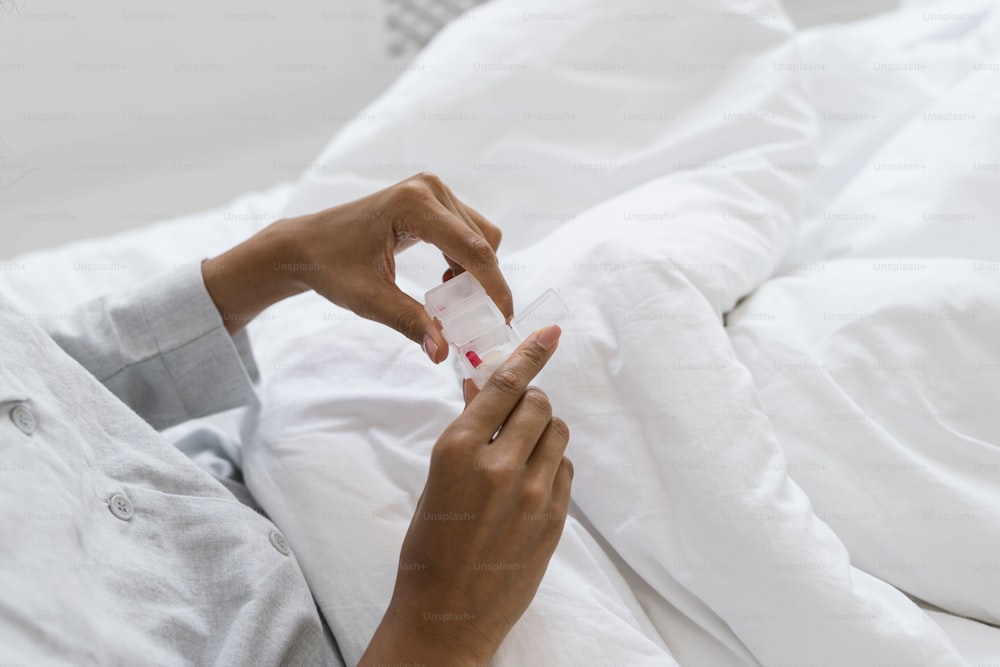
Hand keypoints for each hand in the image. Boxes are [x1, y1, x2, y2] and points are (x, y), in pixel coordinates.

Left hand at [201, 172, 510, 361]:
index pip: (472, 249)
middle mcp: (428, 188)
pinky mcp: (431, 199)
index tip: (503, 318)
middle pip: (483, 240)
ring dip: (476, 270)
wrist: (306, 245)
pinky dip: (465, 260)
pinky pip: (466, 232)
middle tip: (476, 317)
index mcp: (413, 205)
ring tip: (453, 300)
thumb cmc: (331, 267)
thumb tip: (442, 353)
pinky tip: (445, 282)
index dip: (493, 286)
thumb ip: (410, 322)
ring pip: (480, 235)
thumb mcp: (369, 300)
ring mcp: (431, 190)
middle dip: (485, 281)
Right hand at [360, 325, 572, 665]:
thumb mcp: (436, 481)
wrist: (446, 614)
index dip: (530, 354)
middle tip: (516, 415)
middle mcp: (499, 466)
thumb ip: (464, 433)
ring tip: (523, 450)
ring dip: (544, 431)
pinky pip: (564, 468)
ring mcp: (532, 493)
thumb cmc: (429, 545)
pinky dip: (551, 463)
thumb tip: (477, 389)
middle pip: (538, 404)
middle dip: (529, 402)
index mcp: (457, 451)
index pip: (504, 385)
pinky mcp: (555, 518)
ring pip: (557, 433)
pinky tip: (531, 481)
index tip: (550, 333)